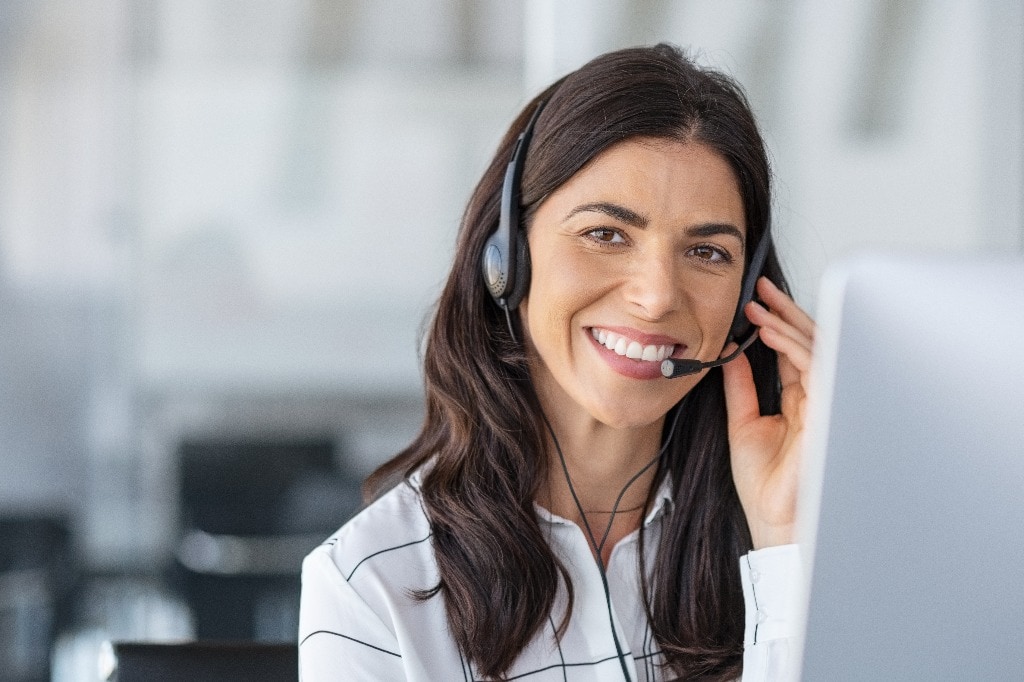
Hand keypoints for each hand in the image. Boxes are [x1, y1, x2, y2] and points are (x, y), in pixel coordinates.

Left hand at [721, 277, 814, 549]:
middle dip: (786, 312)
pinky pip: (815, 366)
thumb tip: (730, 354)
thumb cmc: (765, 484)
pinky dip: (792, 345)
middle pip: (809, 343)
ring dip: (786, 323)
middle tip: (762, 289)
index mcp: (798, 400)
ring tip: (760, 306)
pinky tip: (769, 331)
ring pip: (816, 349)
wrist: (774, 520)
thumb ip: (740, 386)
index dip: (776, 323)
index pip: (792, 351)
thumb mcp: (743, 422)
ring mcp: (825, 403)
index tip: (755, 301)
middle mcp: (816, 397)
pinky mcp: (828, 410)